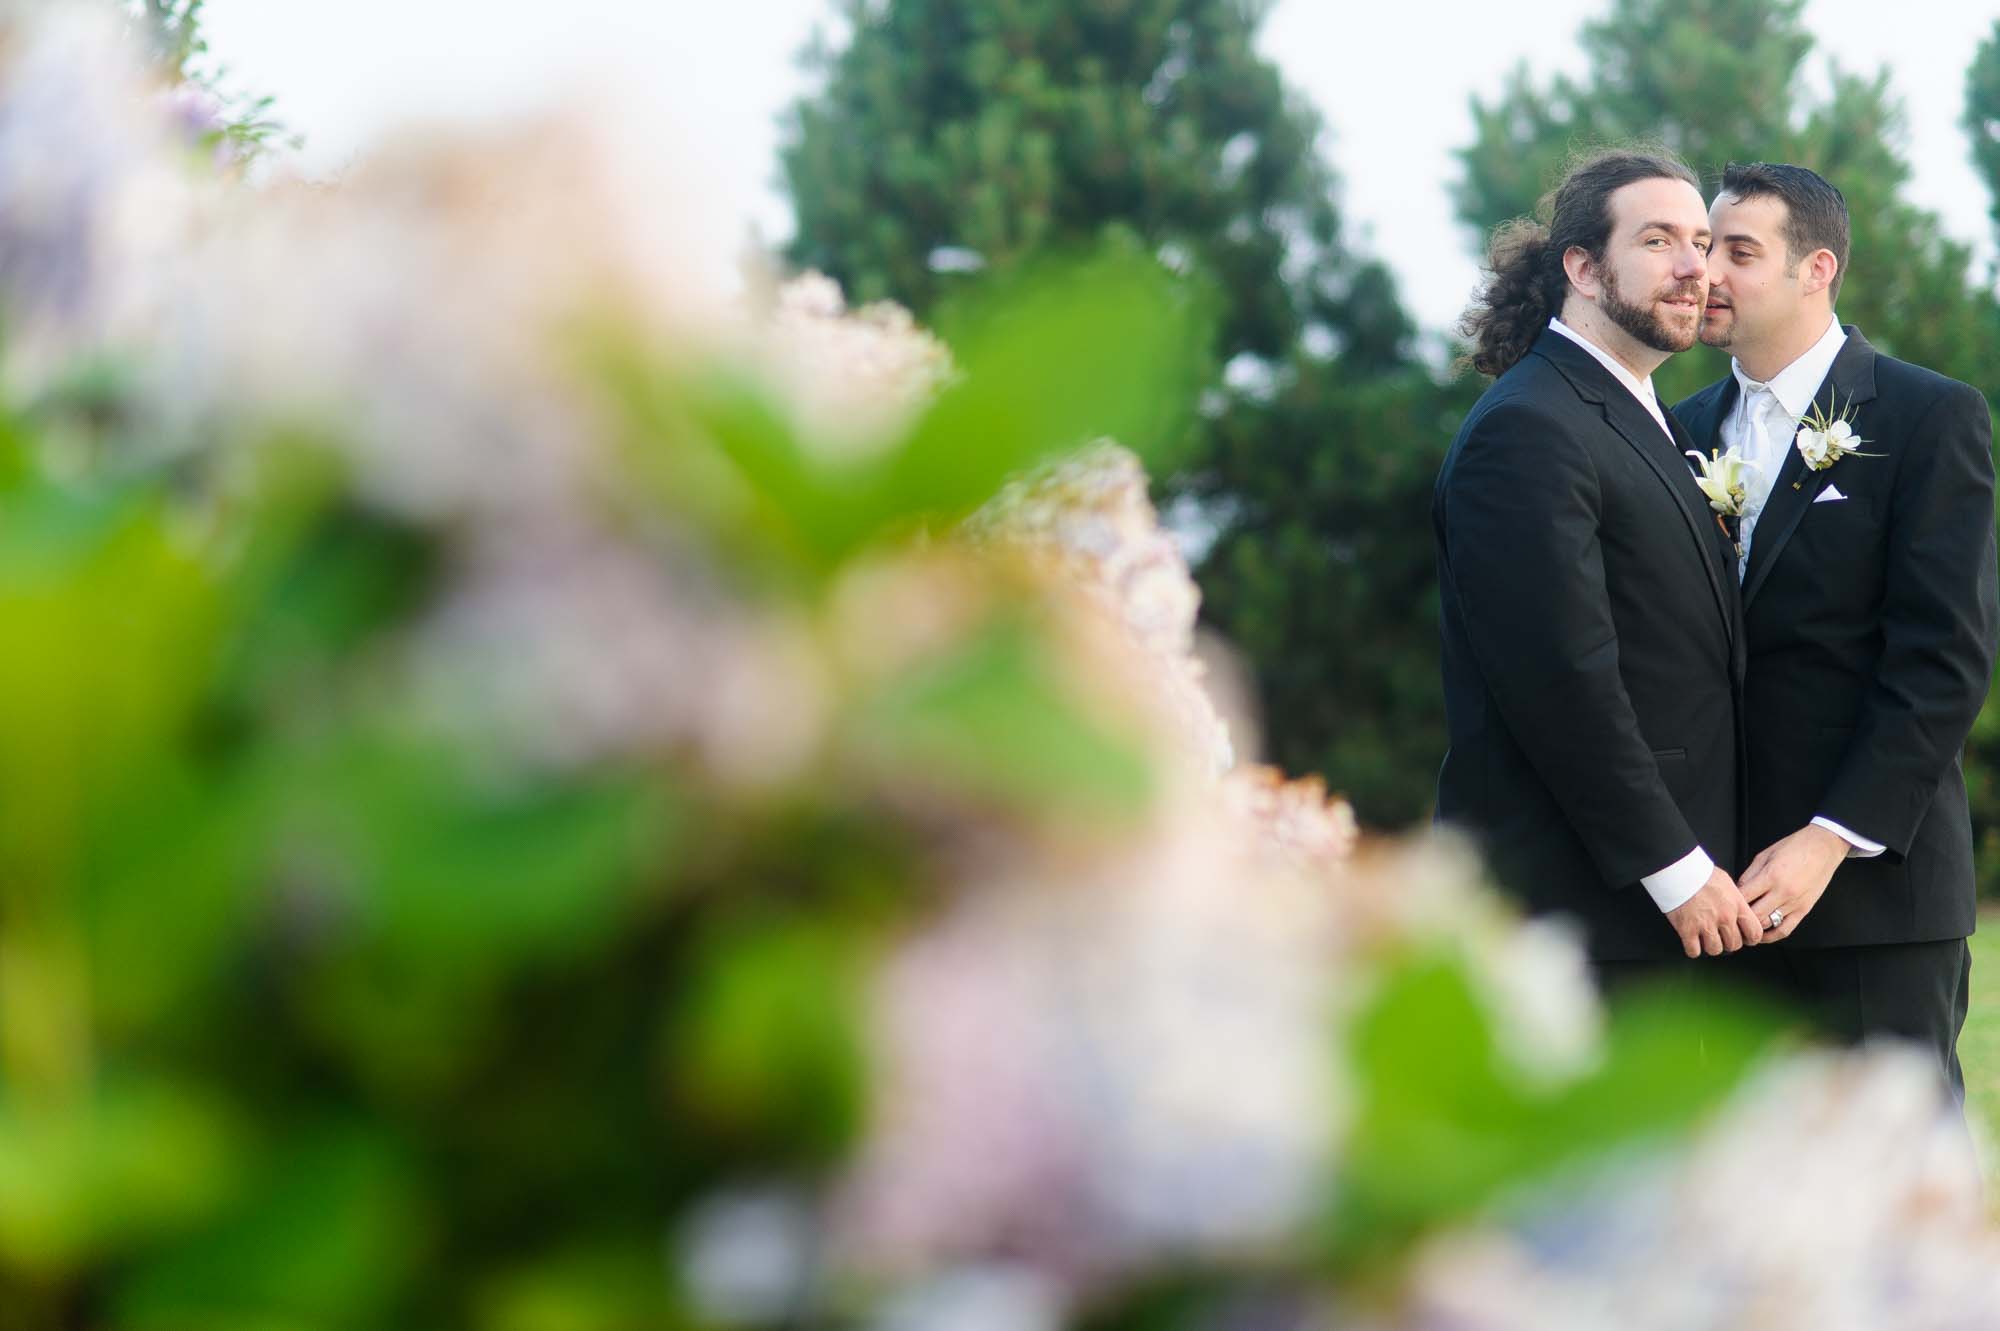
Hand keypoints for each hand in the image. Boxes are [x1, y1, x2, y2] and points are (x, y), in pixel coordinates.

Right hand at [1664, 866, 1763, 957]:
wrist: (1677, 869)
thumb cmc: (1700, 872)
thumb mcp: (1727, 883)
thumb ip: (1735, 900)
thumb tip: (1738, 910)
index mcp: (1737, 905)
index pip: (1755, 933)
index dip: (1750, 938)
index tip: (1743, 937)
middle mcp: (1724, 917)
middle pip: (1734, 945)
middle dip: (1727, 942)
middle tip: (1720, 936)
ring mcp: (1705, 924)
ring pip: (1715, 950)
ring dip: (1710, 946)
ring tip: (1704, 938)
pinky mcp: (1687, 929)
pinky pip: (1694, 951)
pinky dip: (1692, 948)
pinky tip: (1691, 940)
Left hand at [1740, 824, 1847, 941]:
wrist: (1823, 848)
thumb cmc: (1795, 847)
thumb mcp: (1764, 855)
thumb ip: (1749, 875)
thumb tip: (1738, 891)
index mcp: (1770, 876)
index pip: (1743, 898)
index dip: (1730, 903)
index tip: (1725, 905)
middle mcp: (1783, 893)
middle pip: (1754, 916)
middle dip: (1740, 919)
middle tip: (1731, 920)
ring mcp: (1795, 903)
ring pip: (1768, 925)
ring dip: (1753, 929)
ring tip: (1742, 928)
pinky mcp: (1804, 910)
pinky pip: (1785, 930)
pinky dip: (1771, 936)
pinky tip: (1761, 935)